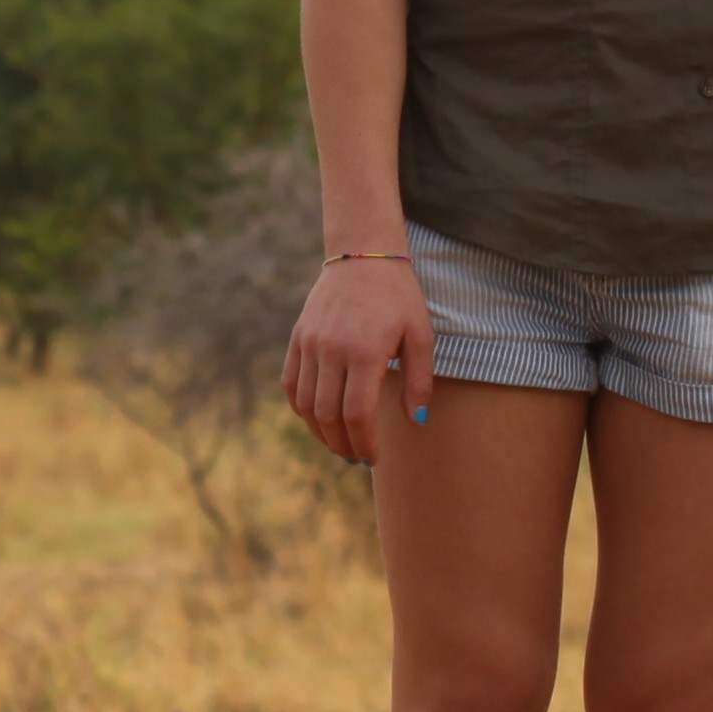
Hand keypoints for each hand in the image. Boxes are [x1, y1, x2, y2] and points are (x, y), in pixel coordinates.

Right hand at [281, 254, 433, 462]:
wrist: (363, 254)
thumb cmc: (399, 296)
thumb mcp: (421, 335)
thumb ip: (420, 381)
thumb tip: (415, 421)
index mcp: (364, 351)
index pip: (357, 414)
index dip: (364, 443)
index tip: (374, 457)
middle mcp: (331, 349)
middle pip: (328, 415)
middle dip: (343, 444)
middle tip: (358, 457)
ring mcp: (310, 343)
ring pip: (305, 404)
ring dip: (320, 432)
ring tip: (339, 443)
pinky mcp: (298, 338)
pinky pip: (291, 384)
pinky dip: (301, 408)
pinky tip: (318, 419)